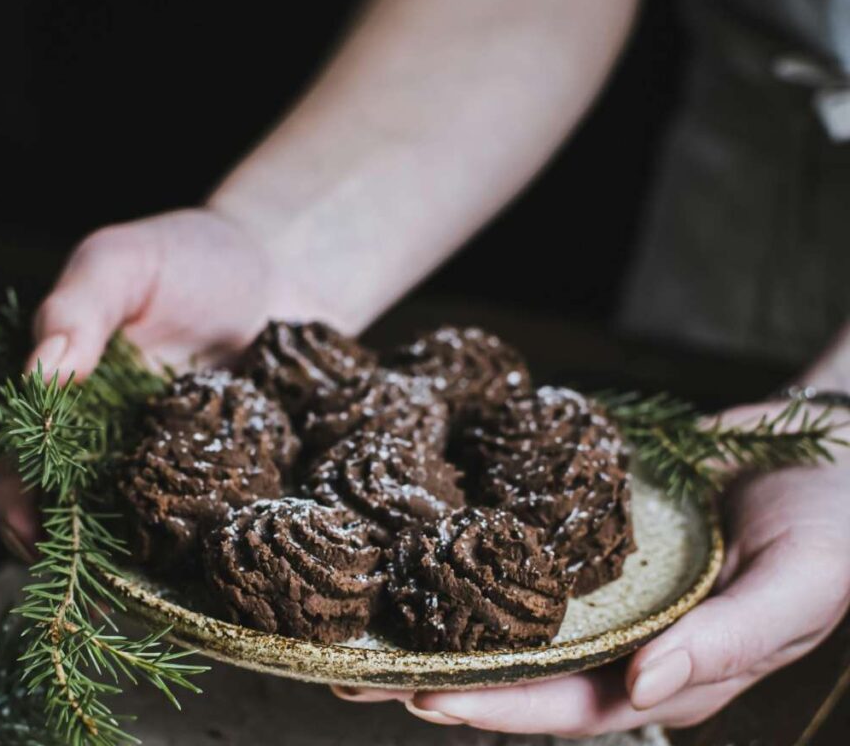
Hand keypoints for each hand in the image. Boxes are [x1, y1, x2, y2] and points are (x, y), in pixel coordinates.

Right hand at [0, 207, 325, 556]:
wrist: (280, 269)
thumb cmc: (190, 257)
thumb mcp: (122, 262)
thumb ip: (76, 310)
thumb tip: (39, 377)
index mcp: (68, 397)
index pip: (14, 457)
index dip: (9, 496)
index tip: (27, 526)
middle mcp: (108, 442)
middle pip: (66, 511)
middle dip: (64, 550)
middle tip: (77, 583)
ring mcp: (166, 465)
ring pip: (132, 531)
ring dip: (127, 567)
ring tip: (135, 594)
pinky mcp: (224, 476)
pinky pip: (204, 522)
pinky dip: (197, 550)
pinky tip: (204, 570)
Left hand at [336, 407, 849, 735]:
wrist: (832, 445)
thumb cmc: (831, 527)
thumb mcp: (797, 588)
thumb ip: (728, 643)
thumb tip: (646, 685)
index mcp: (668, 671)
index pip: (569, 707)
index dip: (497, 707)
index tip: (423, 696)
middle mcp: (622, 639)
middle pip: (517, 669)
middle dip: (436, 672)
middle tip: (352, 667)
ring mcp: (601, 588)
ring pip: (508, 613)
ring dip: (439, 616)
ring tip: (361, 615)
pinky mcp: (588, 536)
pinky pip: (524, 551)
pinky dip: (476, 554)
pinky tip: (424, 544)